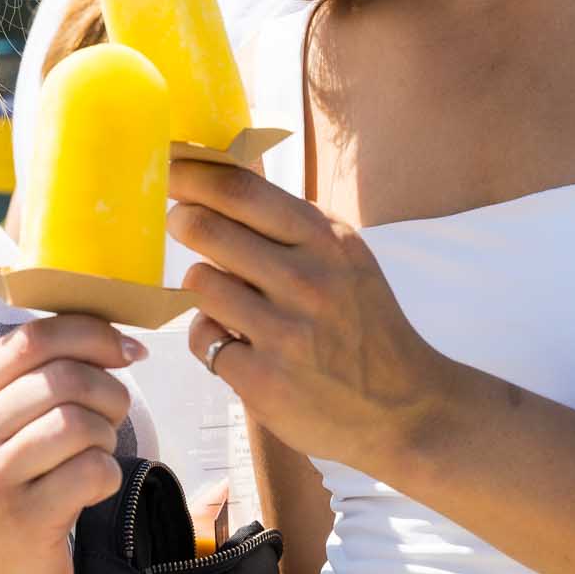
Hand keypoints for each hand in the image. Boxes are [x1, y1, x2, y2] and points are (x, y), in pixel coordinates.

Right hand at [0, 314, 139, 573]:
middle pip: (64, 378)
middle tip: (112, 417)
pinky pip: (92, 471)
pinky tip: (90, 488)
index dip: (92, 335)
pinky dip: (107, 474)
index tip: (127, 351)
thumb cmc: (2, 493)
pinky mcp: (23, 518)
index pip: (33, 339)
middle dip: (108, 391)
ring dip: (107, 436)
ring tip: (96, 455)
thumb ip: (36, 378)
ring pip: (80, 423)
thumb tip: (113, 336)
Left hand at [168, 158, 450, 476]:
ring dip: (202, 288)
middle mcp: (308, 281)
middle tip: (180, 222)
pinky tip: (234, 344)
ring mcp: (285, 332)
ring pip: (199, 283)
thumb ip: (294, 226)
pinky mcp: (263, 380)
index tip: (170, 165)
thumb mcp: (346, 261)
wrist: (405, 409)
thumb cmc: (364, 326)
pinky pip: (203, 338)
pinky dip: (210, 338)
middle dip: (184, 221)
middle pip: (208, 228)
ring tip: (224, 298)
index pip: (244, 190)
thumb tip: (225, 181)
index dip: (195, 174)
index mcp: (327, 242)